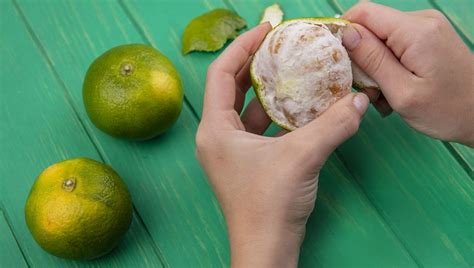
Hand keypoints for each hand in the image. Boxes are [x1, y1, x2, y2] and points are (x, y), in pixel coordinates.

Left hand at [196, 23, 368, 266]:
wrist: (266, 249)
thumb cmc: (268, 206)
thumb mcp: (302, 157)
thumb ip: (332, 125)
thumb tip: (358, 101)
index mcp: (215, 129)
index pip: (221, 73)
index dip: (241, 46)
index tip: (265, 30)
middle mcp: (217, 137)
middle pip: (231, 87)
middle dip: (255, 65)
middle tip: (279, 46)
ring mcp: (230, 151)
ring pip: (247, 109)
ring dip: (269, 91)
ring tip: (292, 72)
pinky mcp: (246, 163)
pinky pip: (258, 128)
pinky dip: (276, 115)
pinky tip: (299, 108)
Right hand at [342, 2, 473, 146]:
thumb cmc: (448, 111)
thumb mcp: (402, 92)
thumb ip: (372, 60)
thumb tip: (346, 33)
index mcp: (416, 31)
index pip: (364, 12)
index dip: (343, 31)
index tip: (334, 59)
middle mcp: (422, 21)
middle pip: (371, 25)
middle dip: (360, 55)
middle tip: (366, 88)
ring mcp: (426, 28)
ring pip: (380, 37)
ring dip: (373, 65)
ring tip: (382, 93)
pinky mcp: (427, 38)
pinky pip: (394, 44)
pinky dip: (387, 65)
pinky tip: (393, 87)